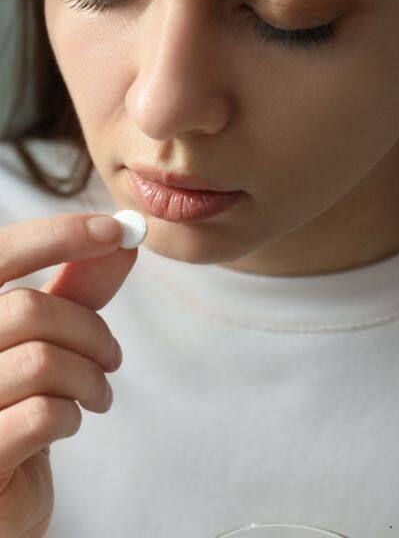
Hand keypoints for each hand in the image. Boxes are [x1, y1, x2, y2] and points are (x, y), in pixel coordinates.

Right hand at [0, 213, 137, 537]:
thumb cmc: (18, 402)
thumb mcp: (43, 338)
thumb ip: (75, 289)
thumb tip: (123, 236)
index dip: (57, 235)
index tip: (116, 230)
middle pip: (30, 310)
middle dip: (92, 333)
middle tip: (114, 358)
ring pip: (43, 361)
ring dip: (91, 379)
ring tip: (98, 395)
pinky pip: (41, 415)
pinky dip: (72, 416)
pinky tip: (66, 424)